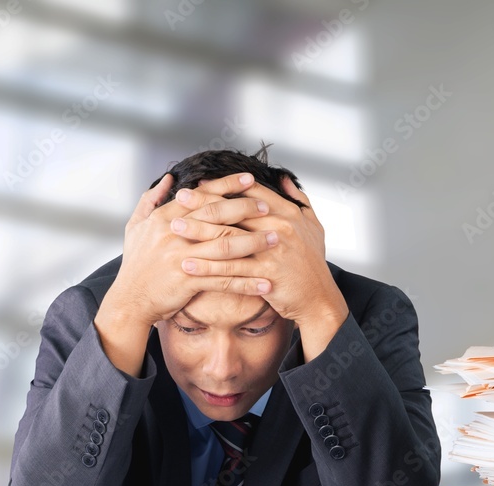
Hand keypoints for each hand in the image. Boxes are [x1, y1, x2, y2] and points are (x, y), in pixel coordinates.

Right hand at [106, 172, 275, 327]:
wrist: (129, 301)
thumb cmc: (135, 265)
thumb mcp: (135, 227)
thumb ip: (150, 200)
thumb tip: (168, 179)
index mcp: (164, 217)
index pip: (201, 195)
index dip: (226, 185)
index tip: (249, 179)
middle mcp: (174, 233)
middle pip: (217, 215)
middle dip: (246, 208)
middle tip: (269, 206)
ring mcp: (181, 257)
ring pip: (225, 246)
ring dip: (253, 242)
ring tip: (275, 239)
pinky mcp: (188, 281)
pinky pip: (223, 280)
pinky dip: (247, 282)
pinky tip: (266, 283)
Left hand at [174, 176, 349, 359]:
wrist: (318, 298)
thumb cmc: (312, 263)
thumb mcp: (313, 225)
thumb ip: (298, 200)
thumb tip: (283, 178)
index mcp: (288, 213)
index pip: (250, 193)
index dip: (223, 186)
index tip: (200, 182)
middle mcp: (280, 228)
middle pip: (234, 211)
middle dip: (203, 203)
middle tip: (179, 198)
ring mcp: (272, 251)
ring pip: (228, 238)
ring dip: (198, 232)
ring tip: (174, 228)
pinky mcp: (266, 275)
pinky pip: (230, 270)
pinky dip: (207, 267)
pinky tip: (188, 264)